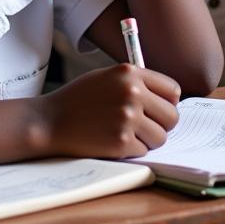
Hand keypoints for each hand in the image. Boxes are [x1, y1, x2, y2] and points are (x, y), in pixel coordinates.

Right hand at [38, 64, 179, 158]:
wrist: (51, 120)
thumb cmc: (79, 99)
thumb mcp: (106, 77)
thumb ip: (135, 83)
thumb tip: (167, 99)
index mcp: (130, 72)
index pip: (173, 90)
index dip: (167, 103)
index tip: (158, 109)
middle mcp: (132, 92)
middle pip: (172, 116)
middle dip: (161, 124)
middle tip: (144, 126)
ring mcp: (128, 117)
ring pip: (161, 137)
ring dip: (147, 139)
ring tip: (125, 133)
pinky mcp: (122, 141)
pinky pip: (144, 151)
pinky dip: (132, 150)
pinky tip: (112, 140)